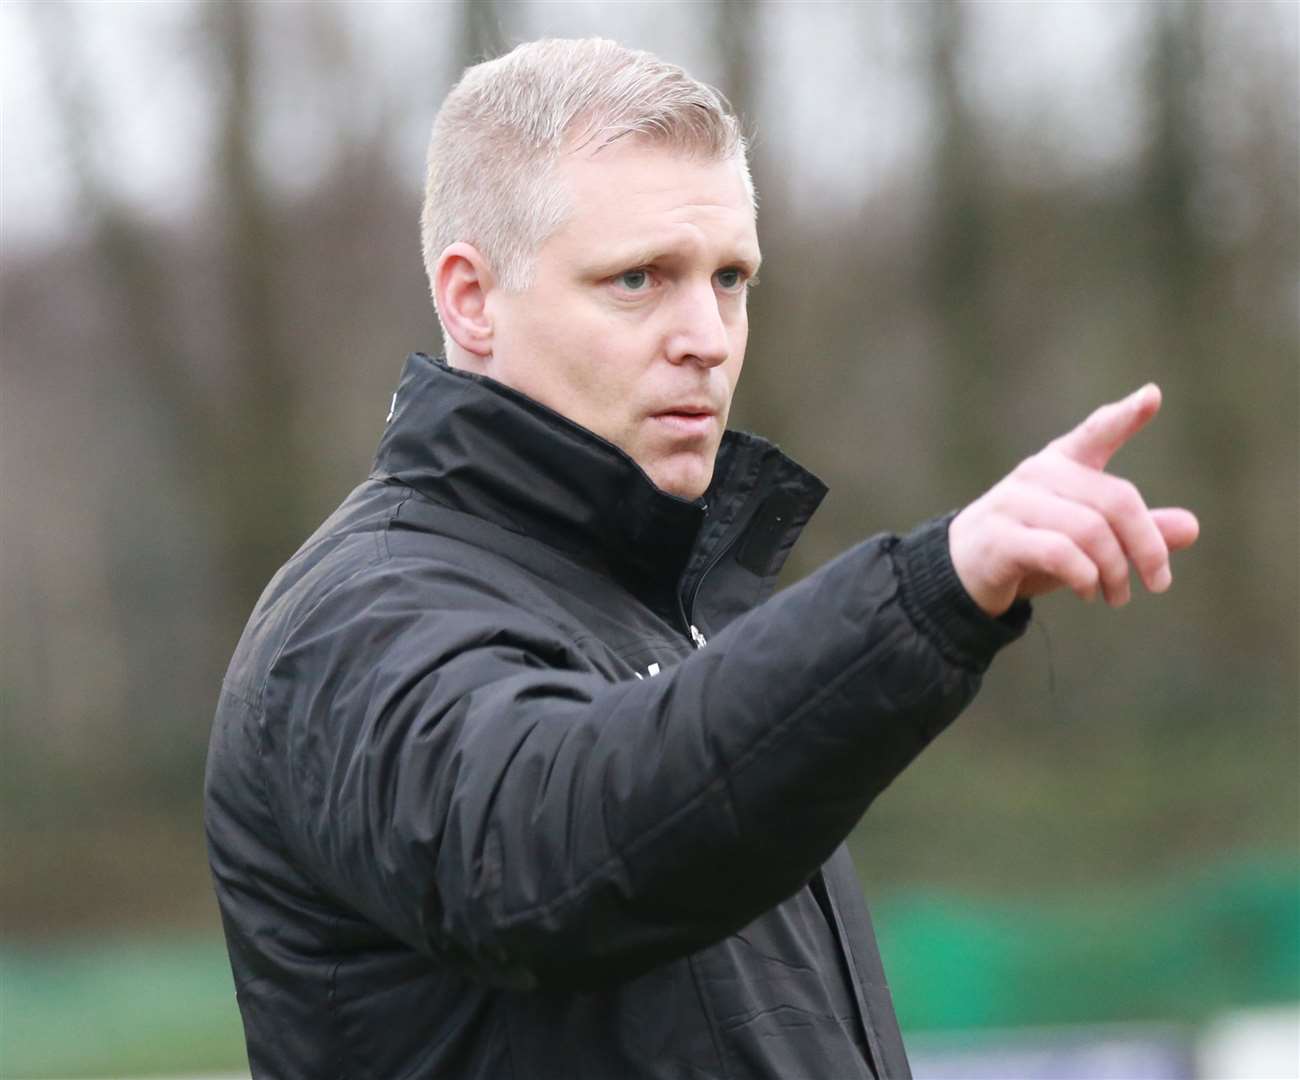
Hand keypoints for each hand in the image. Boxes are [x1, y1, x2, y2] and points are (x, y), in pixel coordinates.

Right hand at [948, 384, 1199, 617]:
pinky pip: (1060, 553)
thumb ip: (1136, 531)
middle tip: (1158, 583)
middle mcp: (1039, 474)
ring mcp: (1015, 502)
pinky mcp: (1000, 537)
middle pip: (1115, 501)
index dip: (1124, 416)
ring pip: (1090, 531)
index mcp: (1062, 463)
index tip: (1152, 396)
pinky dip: (1085, 577)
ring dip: (1114, 571)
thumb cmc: (1033, 546)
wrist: (963, 571)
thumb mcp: (1089, 539)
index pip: (1096, 432)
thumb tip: (1190, 528)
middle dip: (1147, 546)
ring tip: (1117, 596)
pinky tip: (1088, 591)